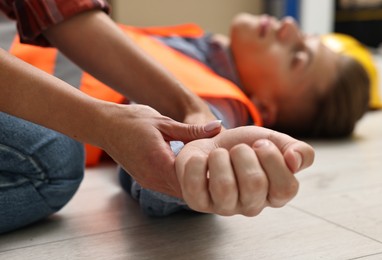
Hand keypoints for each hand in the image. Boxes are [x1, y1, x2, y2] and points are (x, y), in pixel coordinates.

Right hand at [98, 104, 221, 196]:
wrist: (104, 126)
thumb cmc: (132, 120)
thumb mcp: (164, 122)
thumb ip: (191, 130)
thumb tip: (219, 127)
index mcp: (159, 162)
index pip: (193, 179)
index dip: (211, 175)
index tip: (228, 168)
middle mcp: (153, 178)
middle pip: (188, 191)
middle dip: (206, 183)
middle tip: (227, 173)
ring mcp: (148, 182)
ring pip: (180, 192)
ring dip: (196, 184)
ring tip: (214, 173)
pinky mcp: (146, 180)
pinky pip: (170, 187)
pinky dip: (184, 182)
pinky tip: (195, 171)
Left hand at [174, 126, 313, 215]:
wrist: (212, 142)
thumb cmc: (244, 146)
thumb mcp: (274, 140)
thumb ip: (299, 151)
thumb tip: (295, 162)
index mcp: (274, 194)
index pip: (286, 188)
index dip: (273, 159)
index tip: (260, 144)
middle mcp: (251, 206)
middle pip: (254, 184)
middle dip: (243, 154)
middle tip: (237, 149)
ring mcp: (223, 207)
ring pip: (224, 186)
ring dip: (220, 158)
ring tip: (219, 154)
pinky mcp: (198, 202)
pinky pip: (195, 184)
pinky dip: (197, 162)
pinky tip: (202, 160)